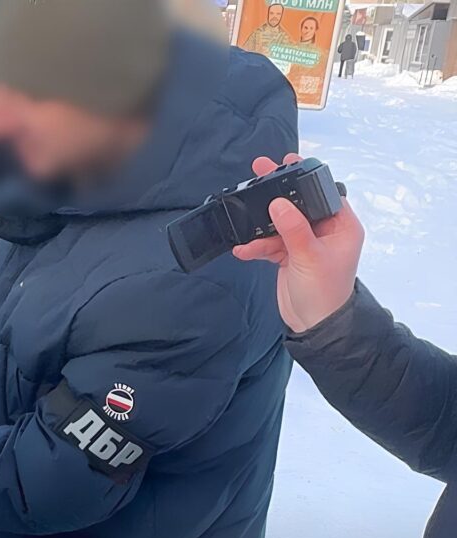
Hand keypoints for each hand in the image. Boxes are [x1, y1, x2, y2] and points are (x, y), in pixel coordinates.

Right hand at [233, 154, 364, 333]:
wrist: (313, 327)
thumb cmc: (324, 292)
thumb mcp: (309, 257)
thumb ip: (293, 229)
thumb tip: (277, 202)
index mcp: (342, 226)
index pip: (324, 192)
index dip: (305, 178)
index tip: (286, 163)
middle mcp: (325, 231)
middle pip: (299, 204)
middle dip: (277, 194)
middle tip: (258, 172)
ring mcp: (305, 243)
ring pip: (280, 223)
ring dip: (261, 225)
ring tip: (242, 218)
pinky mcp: (289, 256)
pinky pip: (270, 243)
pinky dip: (257, 245)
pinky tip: (243, 249)